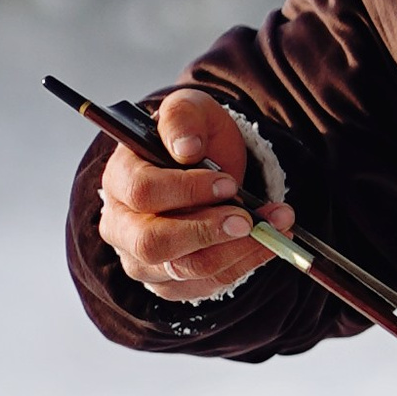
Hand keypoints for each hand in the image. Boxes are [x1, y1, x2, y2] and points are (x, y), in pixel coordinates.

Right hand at [96, 86, 293, 300]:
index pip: (142, 192)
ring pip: (186, 269)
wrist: (208, 169)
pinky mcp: (170, 284)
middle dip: (207, 231)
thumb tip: (186, 148)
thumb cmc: (192, 139)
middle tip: (249, 219)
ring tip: (277, 225)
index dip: (186, 190)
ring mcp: (141, 260)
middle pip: (153, 243)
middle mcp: (120, 226)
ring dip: (238, 249)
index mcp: (119, 179)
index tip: (228, 183)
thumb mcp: (190, 111)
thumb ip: (182, 119)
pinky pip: (207, 283)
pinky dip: (244, 263)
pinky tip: (269, 241)